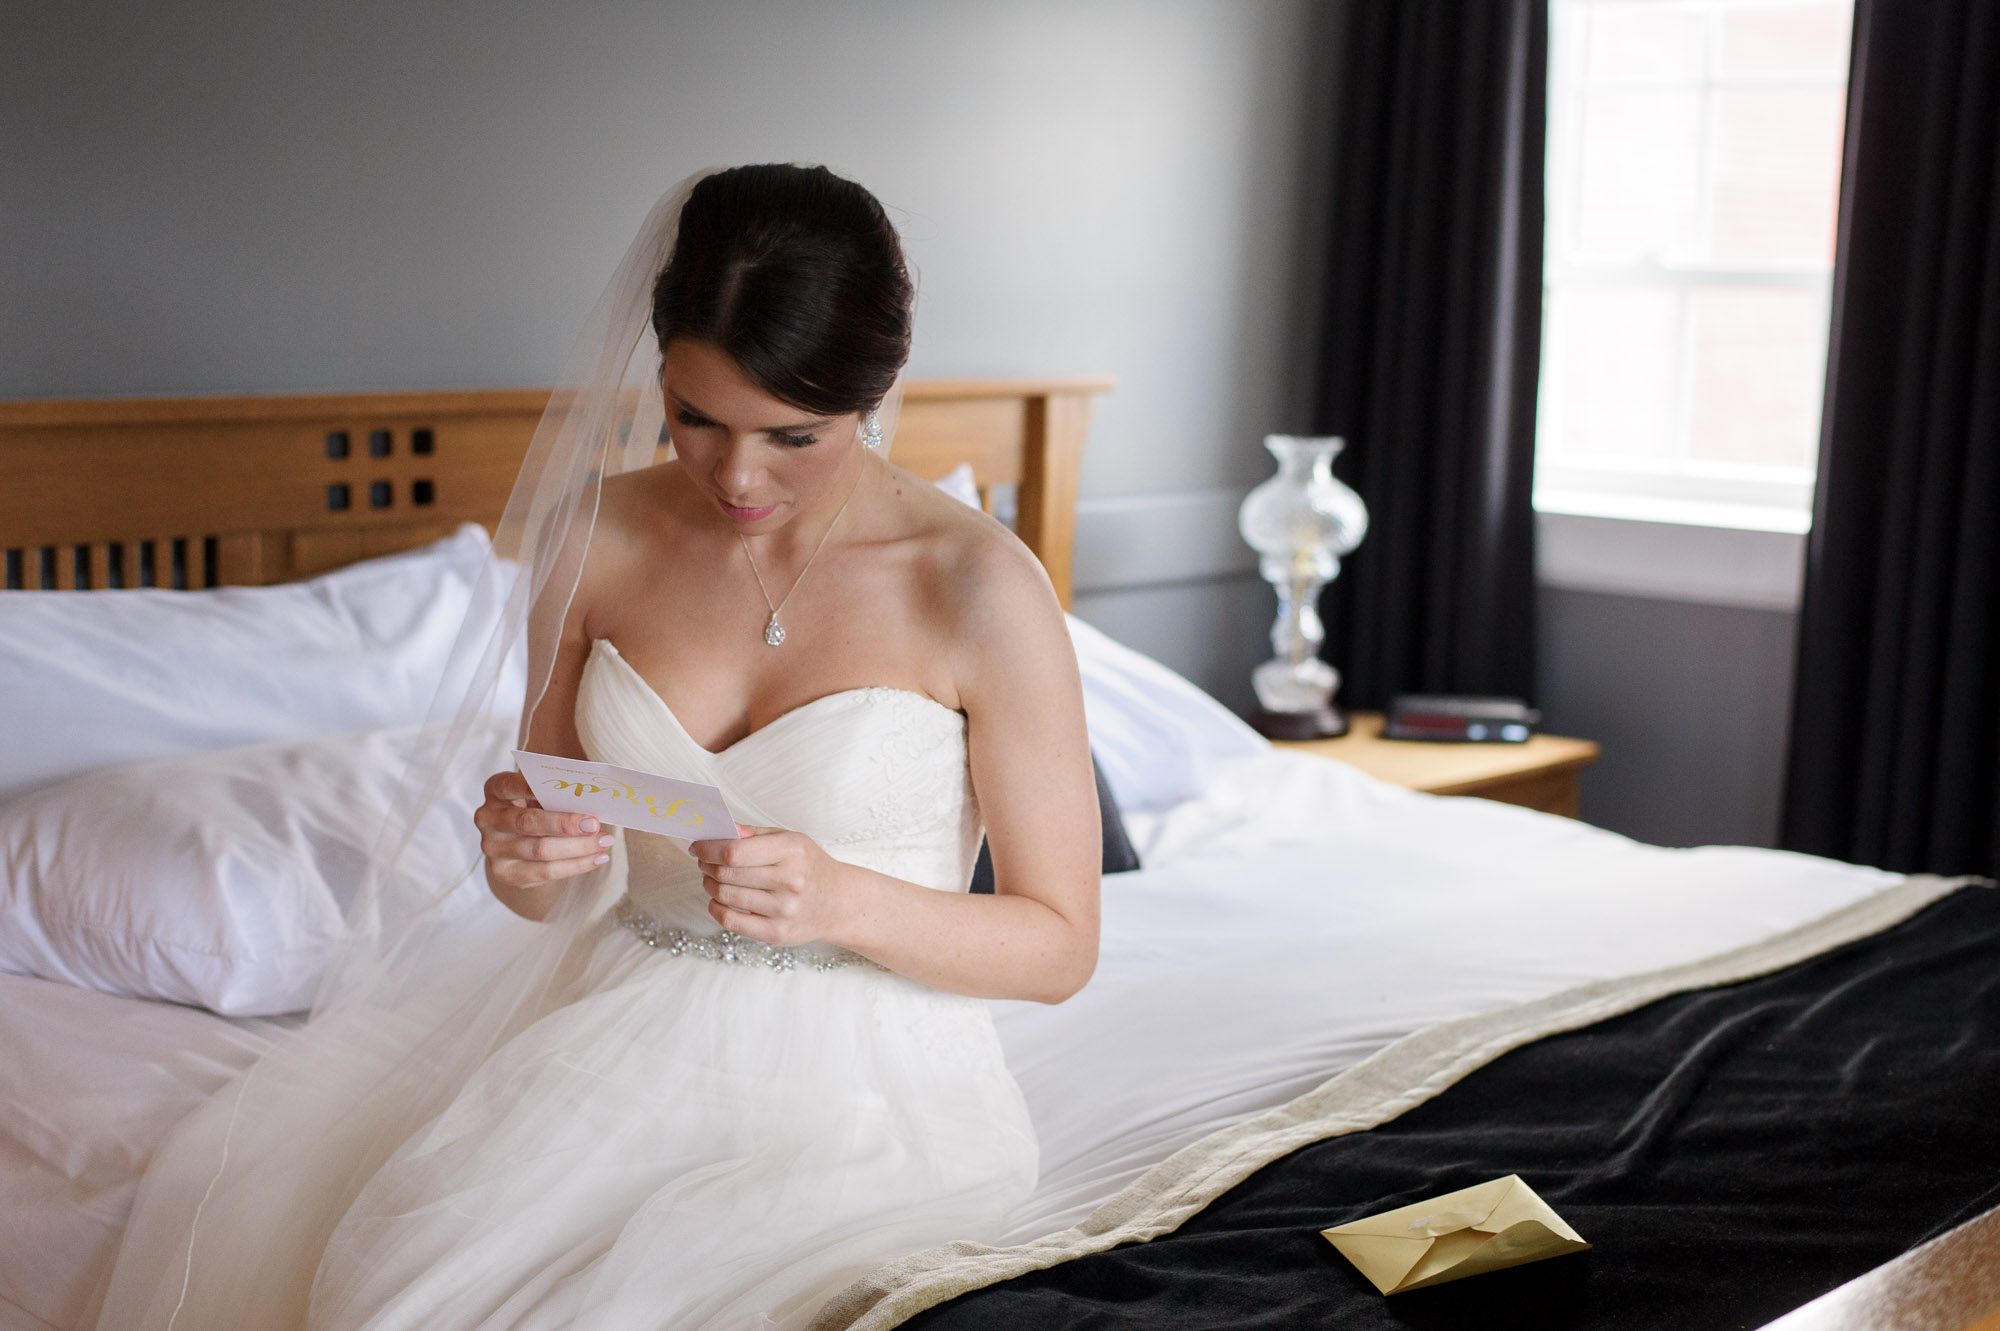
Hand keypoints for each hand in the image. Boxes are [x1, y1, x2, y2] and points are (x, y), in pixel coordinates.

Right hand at [474, 770, 614, 905]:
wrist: (516, 844)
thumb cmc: (536, 807)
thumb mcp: (540, 795)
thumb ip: (556, 794)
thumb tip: (593, 800)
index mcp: (495, 790)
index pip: (510, 785)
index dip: (532, 786)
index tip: (564, 787)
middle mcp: (488, 818)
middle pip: (528, 822)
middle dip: (564, 824)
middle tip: (594, 824)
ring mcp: (493, 848)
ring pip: (540, 850)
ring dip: (578, 847)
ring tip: (605, 842)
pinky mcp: (504, 873)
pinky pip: (545, 872)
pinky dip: (576, 865)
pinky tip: (598, 858)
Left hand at [689, 822, 848, 946]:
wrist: (837, 902)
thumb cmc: (808, 866)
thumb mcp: (789, 840)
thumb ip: (753, 834)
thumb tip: (719, 829)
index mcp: (792, 852)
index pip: (735, 852)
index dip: (708, 849)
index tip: (698, 846)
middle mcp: (790, 881)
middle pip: (727, 874)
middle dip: (706, 865)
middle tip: (704, 861)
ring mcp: (784, 910)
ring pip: (725, 896)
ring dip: (710, 885)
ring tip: (713, 879)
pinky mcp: (776, 933)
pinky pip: (731, 921)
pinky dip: (716, 908)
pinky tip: (719, 900)